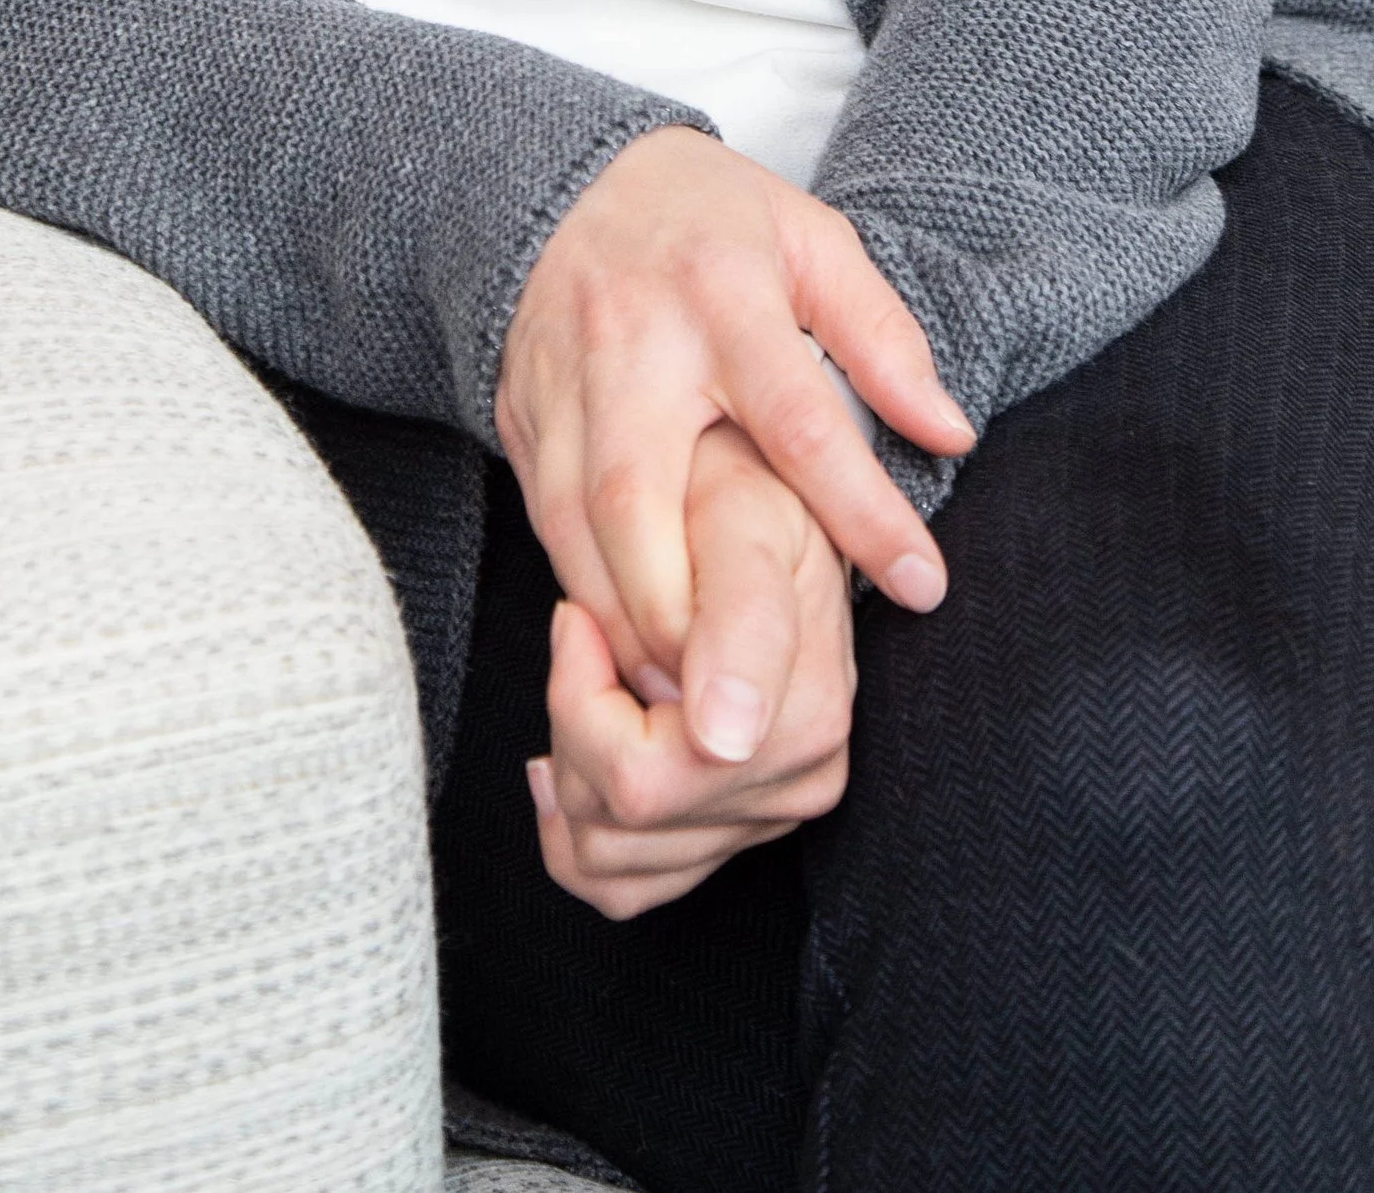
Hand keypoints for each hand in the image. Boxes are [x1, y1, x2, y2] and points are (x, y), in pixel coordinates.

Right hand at [495, 125, 972, 686]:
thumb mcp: (813, 241)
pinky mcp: (519, 419)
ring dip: (629, 624)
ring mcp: (562, 386)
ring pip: (578, 528)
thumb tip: (950, 433)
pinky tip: (631, 648)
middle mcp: (632, 347)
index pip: (798, 419)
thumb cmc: (711, 220)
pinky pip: (545, 527)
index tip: (922, 587)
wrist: (564, 179)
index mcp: (721, 294)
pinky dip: (587, 596)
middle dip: (687, 611)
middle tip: (749, 700)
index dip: (863, 510)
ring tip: (694, 698)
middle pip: (645, 496)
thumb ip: (882, 337)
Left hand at [530, 423, 854, 919]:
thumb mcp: (740, 515)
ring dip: (572, 763)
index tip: (578, 618)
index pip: (642, 776)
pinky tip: (569, 755)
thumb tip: (722, 737)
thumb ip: (737, 614)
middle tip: (579, 635)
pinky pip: (623, 885)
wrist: (767, 495)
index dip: (581, 696)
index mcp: (804, 718)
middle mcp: (798, 782)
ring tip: (585, 675)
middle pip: (619, 821)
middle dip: (572, 724)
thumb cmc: (742, 489)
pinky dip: (576, 830)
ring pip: (609, 859)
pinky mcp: (733, 830)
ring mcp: (766, 816)